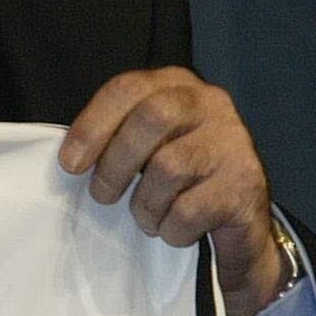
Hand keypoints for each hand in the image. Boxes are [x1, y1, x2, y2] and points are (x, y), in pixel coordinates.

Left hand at [59, 67, 284, 315]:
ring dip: (145, 205)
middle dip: (115, 163)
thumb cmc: (177, 177)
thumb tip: (70, 158)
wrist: (237, 221)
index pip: (127, 88)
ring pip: (169, 167)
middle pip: (152, 117)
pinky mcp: (246, 184)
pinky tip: (173, 230)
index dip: (92, 125)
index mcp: (176, 85)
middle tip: (102, 195)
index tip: (69, 164)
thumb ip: (115, 136)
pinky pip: (189, 210)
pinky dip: (170, 228)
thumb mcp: (145, 145)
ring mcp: (233, 142)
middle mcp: (210, 103)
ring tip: (146, 217)